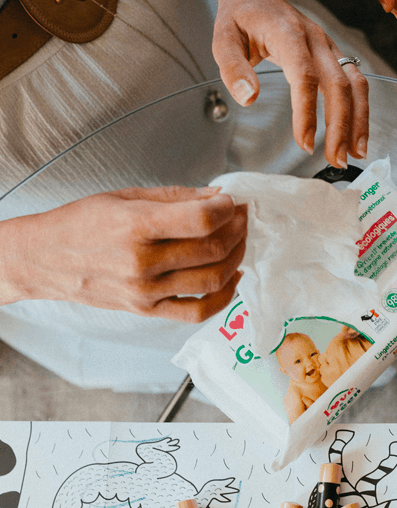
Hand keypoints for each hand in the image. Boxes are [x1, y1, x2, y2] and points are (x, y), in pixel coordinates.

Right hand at [0, 186, 246, 321]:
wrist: (46, 258)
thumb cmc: (82, 222)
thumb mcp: (126, 196)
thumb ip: (177, 197)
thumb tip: (218, 195)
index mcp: (136, 226)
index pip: (202, 220)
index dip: (228, 209)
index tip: (232, 201)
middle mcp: (143, 263)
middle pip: (213, 249)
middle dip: (238, 229)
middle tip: (241, 216)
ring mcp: (146, 292)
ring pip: (213, 280)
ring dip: (236, 257)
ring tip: (238, 240)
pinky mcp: (147, 311)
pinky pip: (197, 311)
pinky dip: (224, 295)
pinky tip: (231, 277)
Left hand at [212, 0, 368, 168]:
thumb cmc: (239, 17)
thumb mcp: (223, 38)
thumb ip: (233, 68)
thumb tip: (249, 99)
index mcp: (288, 33)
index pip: (304, 76)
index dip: (307, 112)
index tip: (304, 143)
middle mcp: (316, 39)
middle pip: (339, 84)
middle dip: (340, 126)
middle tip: (336, 160)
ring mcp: (329, 46)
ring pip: (355, 84)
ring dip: (358, 121)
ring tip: (354, 154)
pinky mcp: (333, 55)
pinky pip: (355, 82)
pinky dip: (359, 110)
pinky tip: (355, 135)